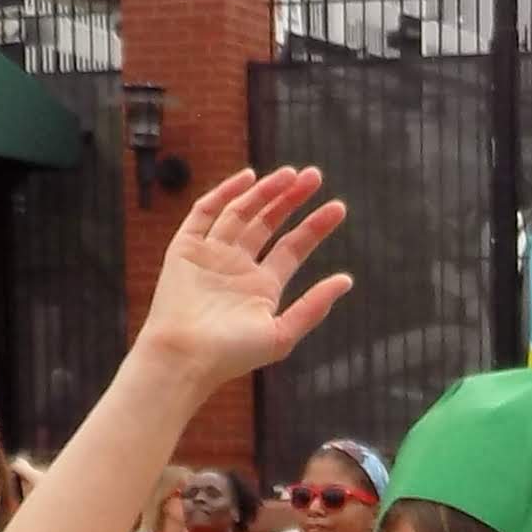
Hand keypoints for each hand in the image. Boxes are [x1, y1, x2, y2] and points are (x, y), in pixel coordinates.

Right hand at [133, 166, 353, 388]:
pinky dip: (224, 194)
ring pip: (240, 212)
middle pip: (268, 222)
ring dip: (264, 191)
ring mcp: (211, 255)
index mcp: (262, 286)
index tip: (339, 207)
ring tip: (290, 174)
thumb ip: (313, 306)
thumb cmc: (232, 355)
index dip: (315, 226)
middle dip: (291, 199)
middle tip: (314, 176)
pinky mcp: (185, 248)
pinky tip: (248, 178)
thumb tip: (347, 280)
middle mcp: (237, 266)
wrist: (184, 357)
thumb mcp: (282, 334)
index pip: (293, 247)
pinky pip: (205, 213)